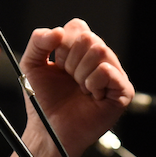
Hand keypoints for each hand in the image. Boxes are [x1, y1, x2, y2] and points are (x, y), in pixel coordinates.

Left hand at [19, 19, 132, 156]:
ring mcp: (114, 74)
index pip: (78, 27)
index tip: (58, 64)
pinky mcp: (123, 91)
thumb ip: (38, 40)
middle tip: (70, 80)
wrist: (48, 129)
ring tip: (80, 89)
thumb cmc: (43, 100)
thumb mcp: (31, 64)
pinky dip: (93, 83)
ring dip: (81, 73)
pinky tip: (91, 96)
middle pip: (89, 38)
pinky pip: (108, 71)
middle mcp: (100, 59)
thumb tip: (58, 31)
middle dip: (71, 61)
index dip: (63, 45)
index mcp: (82, 50)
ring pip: (100, 51)